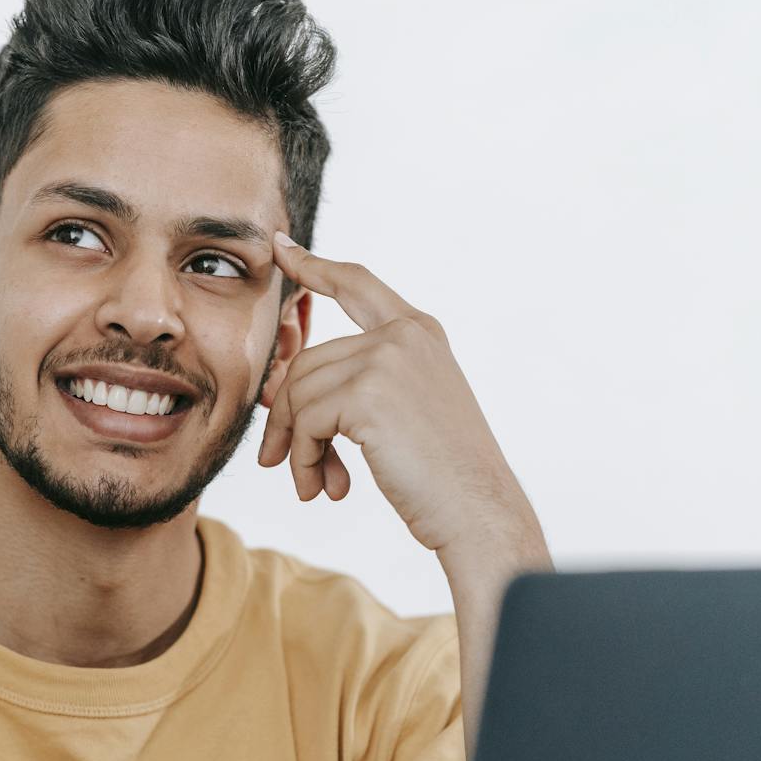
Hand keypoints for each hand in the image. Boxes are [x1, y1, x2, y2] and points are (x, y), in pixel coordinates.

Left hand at [258, 232, 534, 556]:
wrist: (478, 510)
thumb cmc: (443, 476)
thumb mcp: (407, 412)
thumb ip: (360, 385)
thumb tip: (283, 391)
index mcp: (419, 333)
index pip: (357, 284)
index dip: (315, 267)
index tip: (282, 251)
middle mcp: (404, 335)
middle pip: (307, 362)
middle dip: (287, 418)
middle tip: (281, 464)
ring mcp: (386, 359)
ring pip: (299, 394)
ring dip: (297, 448)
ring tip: (312, 486)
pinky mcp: (368, 393)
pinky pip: (305, 421)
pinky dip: (304, 459)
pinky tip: (324, 488)